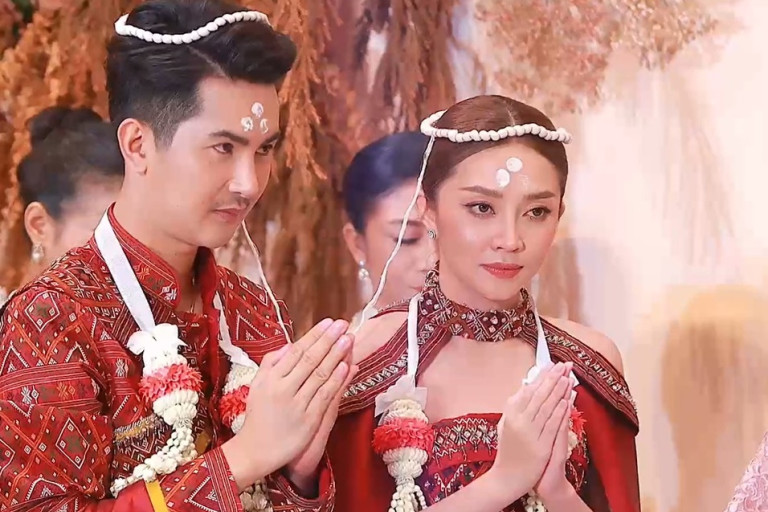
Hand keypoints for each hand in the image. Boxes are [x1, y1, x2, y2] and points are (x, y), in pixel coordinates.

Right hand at [222, 318, 352, 488]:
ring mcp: (297, 404)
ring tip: (348, 339)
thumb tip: (289, 345)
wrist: (255, 450)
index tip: (329, 322)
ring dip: (336, 355)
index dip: (314, 335)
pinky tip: (346, 367)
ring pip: (319, 375)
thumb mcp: (258, 385)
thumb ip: (271, 363)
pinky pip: (325, 396)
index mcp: (271, 378)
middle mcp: (283, 388)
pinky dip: (336, 380)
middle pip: (310, 359)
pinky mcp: (308, 420)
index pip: (297, 351)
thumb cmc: (258, 415)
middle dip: (328, 339)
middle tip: (343, 324)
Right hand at [485, 362, 571, 503]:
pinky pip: (553, 425)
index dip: (541, 376)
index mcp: (510, 413)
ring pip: (547, 407)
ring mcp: (530, 433)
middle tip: (564, 365)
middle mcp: (519, 420)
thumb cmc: (508, 449)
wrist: (507, 477)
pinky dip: (560, 412)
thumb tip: (527, 387)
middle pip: (539, 394)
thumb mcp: (506, 424)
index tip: (551, 365)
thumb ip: (515, 407)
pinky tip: (567, 401)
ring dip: (559, 391)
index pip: (529, 389)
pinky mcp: (541, 445)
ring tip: (568, 377)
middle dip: (553, 378)